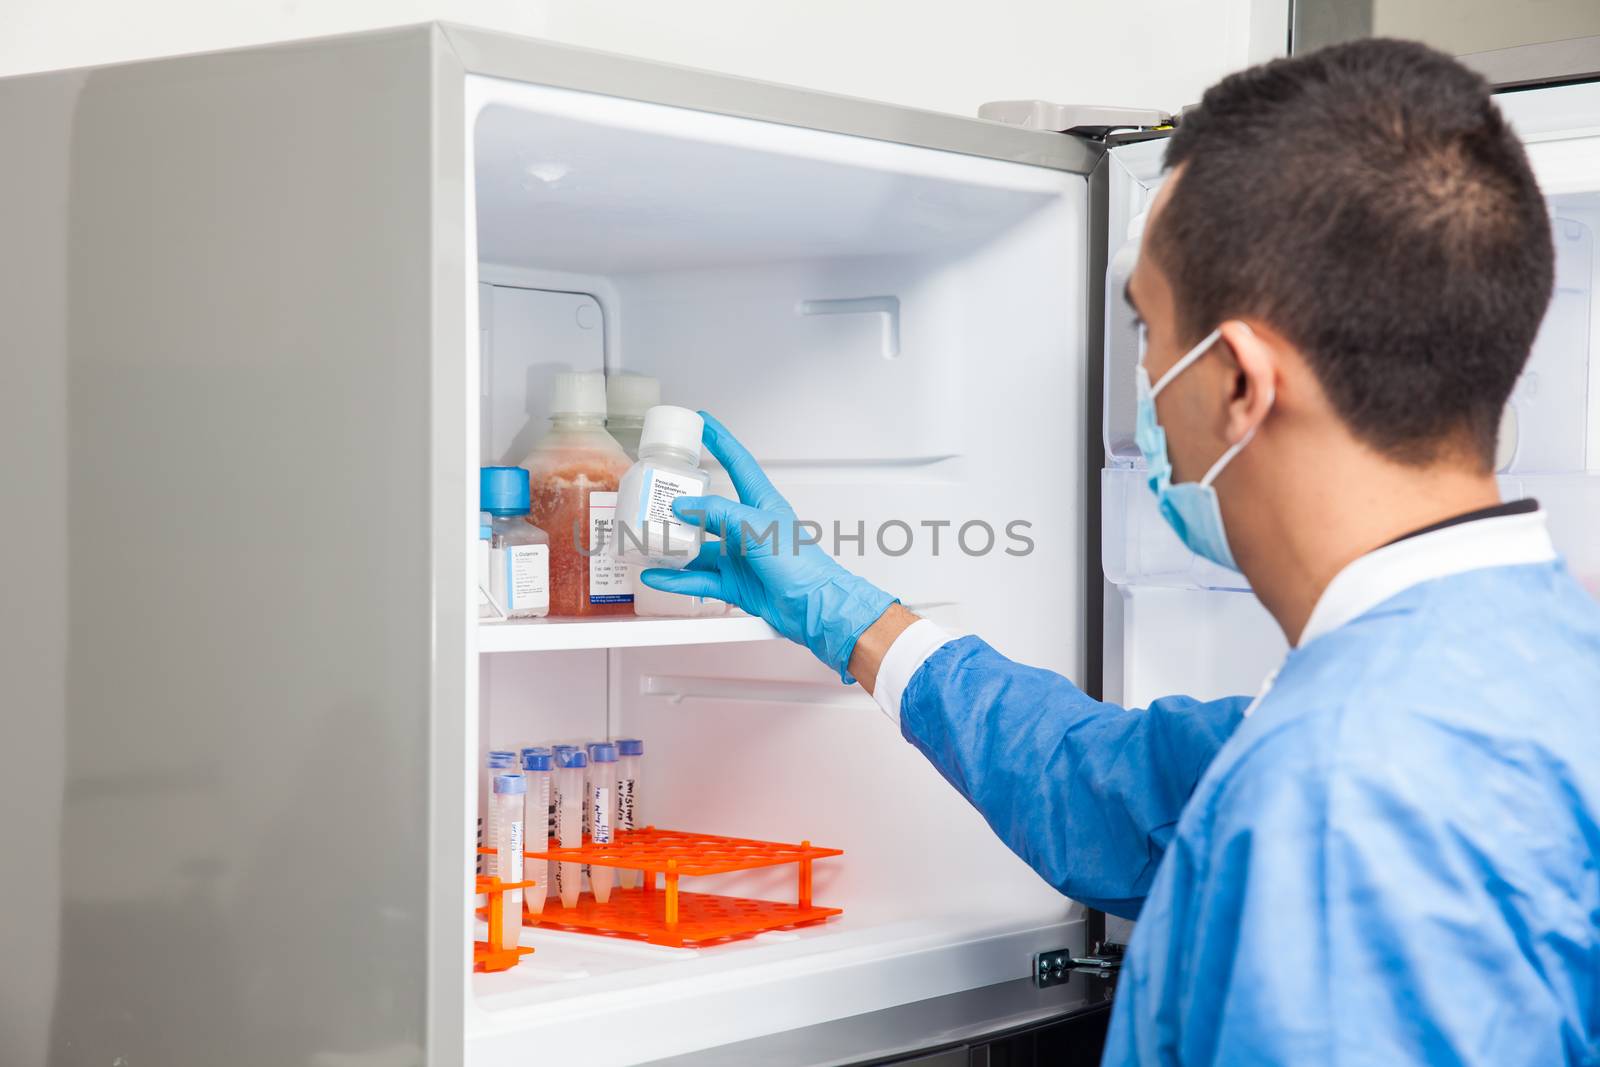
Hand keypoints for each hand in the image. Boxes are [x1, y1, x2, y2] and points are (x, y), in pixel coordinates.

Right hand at [639, 412, 897, 682]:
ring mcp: (740, 556)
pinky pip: (698, 578)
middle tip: (655, 497)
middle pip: (707, 508)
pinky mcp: (734, 583)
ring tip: (647, 541)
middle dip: (680, 503)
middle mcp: (748, 527)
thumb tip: (684, 505)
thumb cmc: (802, 564)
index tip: (702, 422)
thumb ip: (719, 514)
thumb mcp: (758, 528)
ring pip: (698, 547)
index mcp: (761, 503)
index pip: (737, 463)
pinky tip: (657, 576)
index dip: (720, 440)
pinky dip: (677, 579)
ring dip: (673, 546)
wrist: (815, 606)